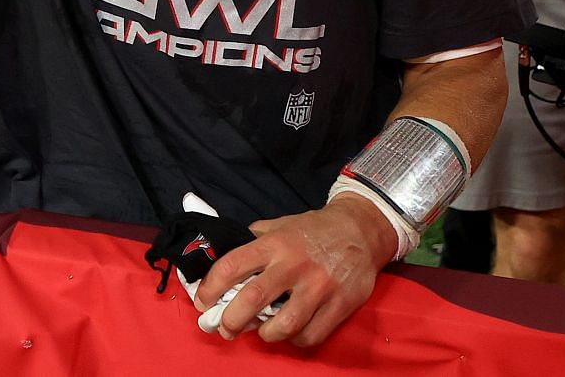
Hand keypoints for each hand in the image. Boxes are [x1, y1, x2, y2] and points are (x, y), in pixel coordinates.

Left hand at [193, 194, 397, 347]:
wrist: (362, 229)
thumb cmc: (315, 229)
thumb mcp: (281, 224)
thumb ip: (256, 239)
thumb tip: (225, 256)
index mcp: (276, 243)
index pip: (233, 265)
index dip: (211, 287)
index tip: (202, 302)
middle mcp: (295, 264)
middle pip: (253, 299)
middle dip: (231, 320)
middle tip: (224, 328)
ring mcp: (319, 286)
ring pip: (283, 325)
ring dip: (265, 334)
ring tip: (262, 331)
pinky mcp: (340, 304)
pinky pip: (310, 335)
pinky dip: (295, 340)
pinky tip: (291, 331)